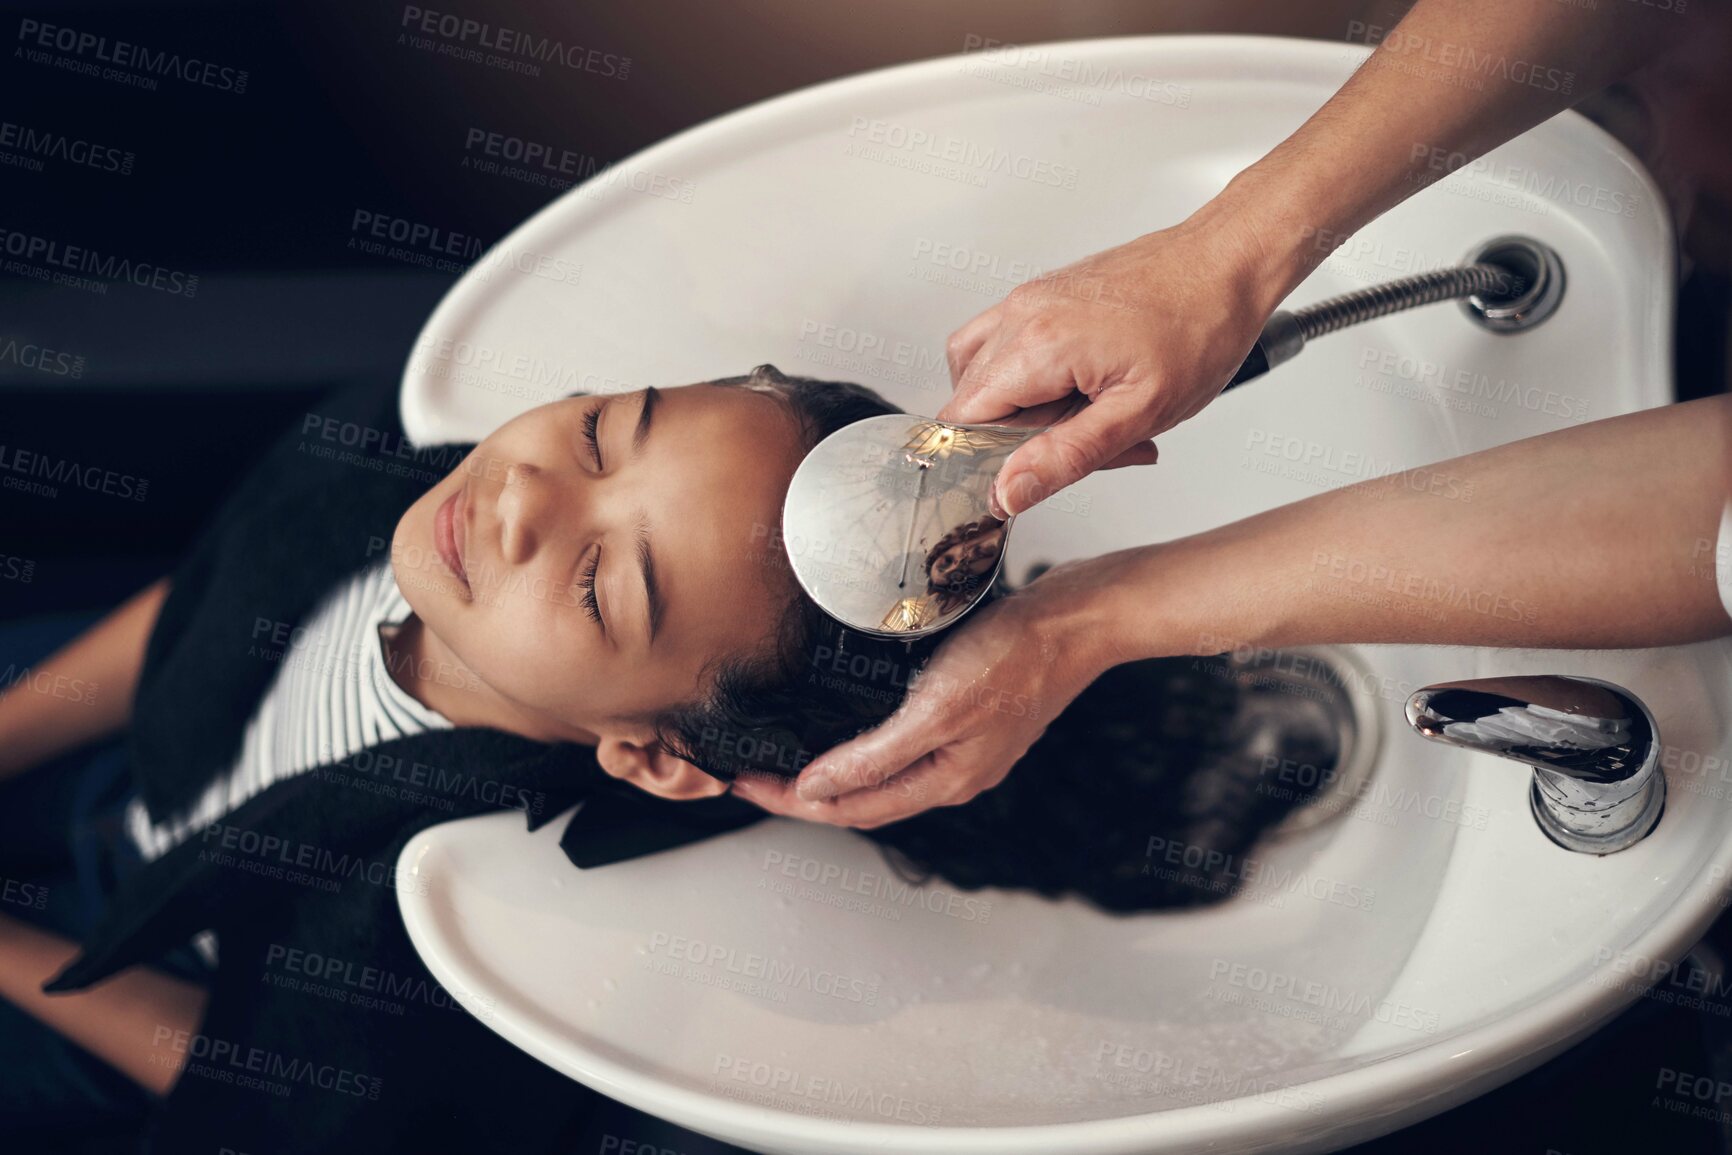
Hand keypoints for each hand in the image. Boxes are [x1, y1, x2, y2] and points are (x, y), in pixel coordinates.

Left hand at [728, 557, 1121, 827]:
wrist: (1078, 617)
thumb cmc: (1016, 657)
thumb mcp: (937, 708)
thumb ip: (877, 755)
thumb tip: (816, 790)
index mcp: (945, 781)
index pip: (848, 809)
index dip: (789, 801)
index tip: (741, 783)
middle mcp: (953, 772)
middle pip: (862, 798)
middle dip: (802, 792)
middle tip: (748, 773)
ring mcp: (963, 743)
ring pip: (882, 772)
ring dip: (831, 770)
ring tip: (784, 754)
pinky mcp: (969, 711)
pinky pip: (901, 742)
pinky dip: (862, 742)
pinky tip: (844, 722)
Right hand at [939, 209, 1284, 517]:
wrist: (1227, 264)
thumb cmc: (1200, 327)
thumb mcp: (1138, 413)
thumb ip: (1065, 457)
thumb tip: (1007, 492)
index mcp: (1038, 344)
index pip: (962, 421)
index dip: (986, 458)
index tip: (1031, 469)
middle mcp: (1022, 313)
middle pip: (971, 401)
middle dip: (1015, 436)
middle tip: (1080, 437)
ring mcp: (1030, 298)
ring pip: (980, 372)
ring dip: (1017, 406)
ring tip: (1077, 411)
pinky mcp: (1043, 294)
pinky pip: (1004, 344)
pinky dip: (1027, 377)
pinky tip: (1077, 386)